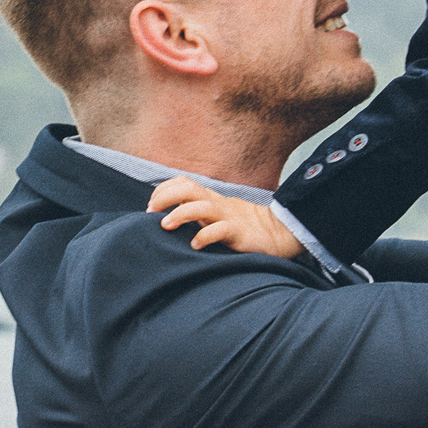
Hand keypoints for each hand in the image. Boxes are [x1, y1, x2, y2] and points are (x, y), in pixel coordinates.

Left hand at [148, 177, 305, 256]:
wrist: (277, 233)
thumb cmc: (241, 227)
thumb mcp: (215, 216)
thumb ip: (195, 213)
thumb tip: (165, 219)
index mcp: (210, 198)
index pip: (183, 182)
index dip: (163, 190)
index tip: (150, 206)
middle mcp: (216, 204)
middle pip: (188, 188)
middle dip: (165, 196)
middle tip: (150, 212)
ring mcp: (228, 217)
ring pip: (202, 207)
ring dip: (180, 213)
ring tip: (165, 225)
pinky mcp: (238, 232)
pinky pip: (220, 230)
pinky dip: (205, 236)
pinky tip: (194, 245)